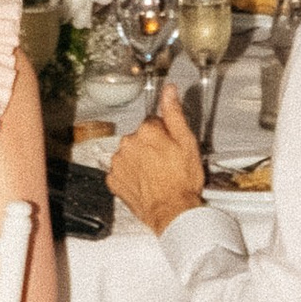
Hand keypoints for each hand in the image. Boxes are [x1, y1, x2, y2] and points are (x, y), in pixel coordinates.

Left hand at [108, 87, 204, 236]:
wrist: (172, 211)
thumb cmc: (182, 180)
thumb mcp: (187, 142)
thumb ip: (174, 113)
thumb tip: (169, 90)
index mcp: (146, 131)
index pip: (153, 123)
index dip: (165, 135)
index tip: (172, 147)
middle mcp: (127, 143)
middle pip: (140, 138)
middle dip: (151, 147)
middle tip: (166, 163)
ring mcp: (118, 163)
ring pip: (130, 154)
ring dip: (140, 161)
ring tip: (157, 175)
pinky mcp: (114, 180)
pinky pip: (121, 171)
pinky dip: (131, 176)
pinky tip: (145, 183)